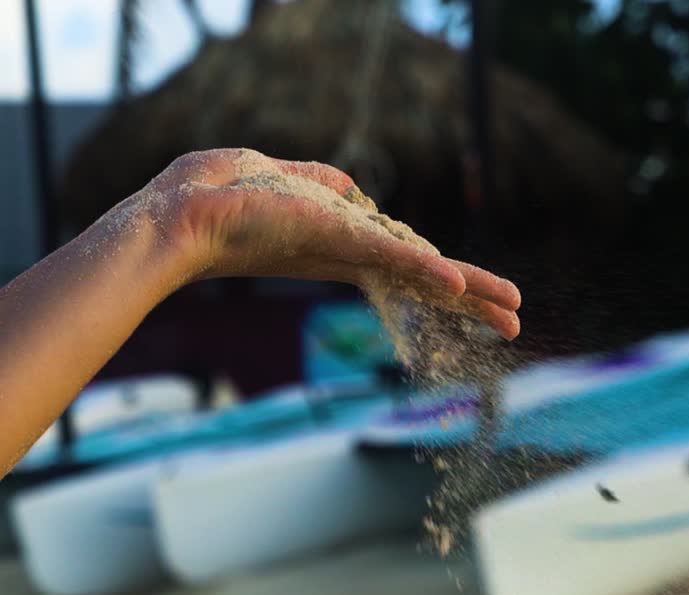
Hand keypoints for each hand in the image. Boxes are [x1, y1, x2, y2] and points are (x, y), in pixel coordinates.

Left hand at [123, 149, 521, 338]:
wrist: (175, 217)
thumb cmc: (211, 196)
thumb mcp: (275, 175)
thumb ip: (316, 180)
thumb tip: (351, 185)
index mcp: (337, 240)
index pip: (402, 261)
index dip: (441, 277)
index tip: (475, 296)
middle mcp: (345, 252)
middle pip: (419, 278)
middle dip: (469, 300)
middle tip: (513, 324)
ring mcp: (340, 250)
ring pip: (415, 274)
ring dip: (467, 293)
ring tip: (510, 315)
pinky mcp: (330, 240)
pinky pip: (388, 258)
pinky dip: (425, 272)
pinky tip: (460, 287)